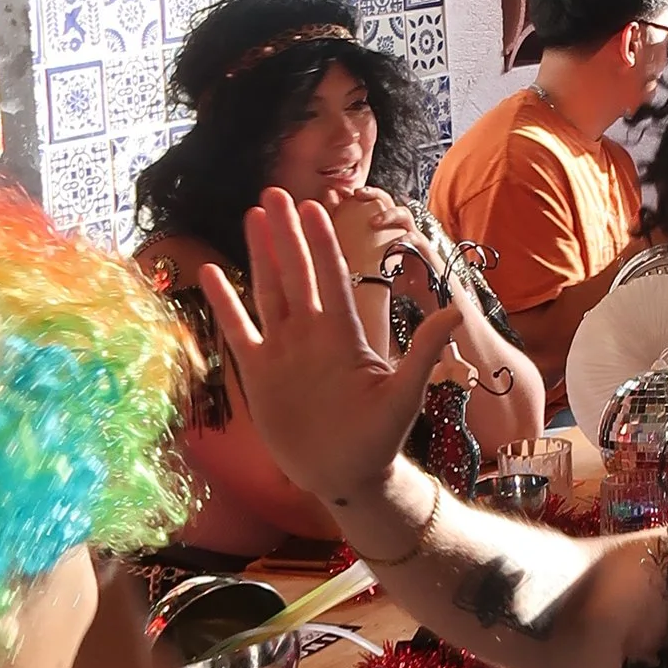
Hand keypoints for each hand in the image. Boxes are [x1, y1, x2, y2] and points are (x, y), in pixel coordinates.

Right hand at [201, 189, 463, 512]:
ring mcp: (284, 350)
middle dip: (286, 233)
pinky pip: (239, 330)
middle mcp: (312, 334)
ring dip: (260, 254)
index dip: (321, 242)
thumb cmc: (380, 438)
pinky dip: (225, 303)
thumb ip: (423, 351)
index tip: (314, 205)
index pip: (331, 277)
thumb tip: (455, 310)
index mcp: (344, 334)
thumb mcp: (405, 394)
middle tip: (274, 191)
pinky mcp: (259, 373)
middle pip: (295, 272)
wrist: (346, 476)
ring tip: (252, 216)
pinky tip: (212, 273)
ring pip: (268, 291)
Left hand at [323, 184, 417, 283]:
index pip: (367, 204)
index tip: (335, 193)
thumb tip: (321, 254)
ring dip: (388, 214)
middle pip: (385, 200)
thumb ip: (351, 255)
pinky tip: (395, 246)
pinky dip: (405, 240)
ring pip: (403, 214)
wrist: (426, 292)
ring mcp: (412, 235)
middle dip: (372, 193)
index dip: (352, 197)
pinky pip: (416, 239)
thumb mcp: (368, 265)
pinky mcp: (424, 249)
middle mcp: (397, 226)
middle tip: (356, 194)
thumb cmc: (394, 278)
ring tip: (374, 222)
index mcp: (382, 227)